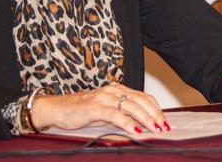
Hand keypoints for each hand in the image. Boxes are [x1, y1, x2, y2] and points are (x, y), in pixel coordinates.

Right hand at [28, 84, 166, 134]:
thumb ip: (122, 115)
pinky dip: (127, 122)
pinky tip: (134, 130)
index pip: (143, 97)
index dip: (156, 108)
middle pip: (141, 101)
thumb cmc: (82, 112)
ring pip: (131, 106)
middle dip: (155, 114)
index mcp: (118, 90)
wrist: (58, 109)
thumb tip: (141, 125)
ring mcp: (104, 98)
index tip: (164, 120)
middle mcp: (113, 91)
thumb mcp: (106, 113)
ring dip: (145, 118)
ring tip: (154, 129)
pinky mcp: (95, 107)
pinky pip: (115, 114)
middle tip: (164, 126)